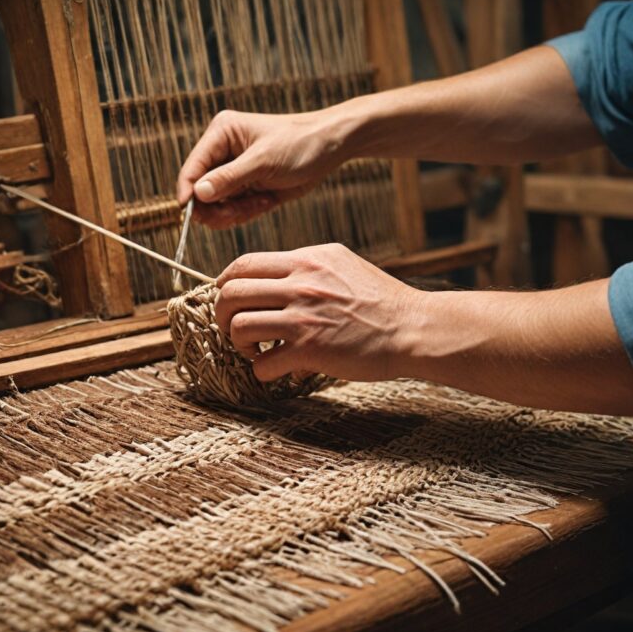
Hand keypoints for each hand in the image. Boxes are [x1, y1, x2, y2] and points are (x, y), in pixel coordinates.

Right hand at [176, 109, 346, 228]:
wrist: (331, 148)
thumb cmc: (299, 143)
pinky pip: (235, 210)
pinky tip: (268, 201)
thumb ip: (230, 178)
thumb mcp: (264, 161)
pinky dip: (248, 212)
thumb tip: (198, 194)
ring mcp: (235, 172)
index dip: (187, 193)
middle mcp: (223, 152)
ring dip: (235, 212)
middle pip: (200, 191)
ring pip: (217, 205)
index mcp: (221, 134)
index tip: (189, 216)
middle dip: (217, 207)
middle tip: (234, 214)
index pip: (192, 167)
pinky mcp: (248, 188)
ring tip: (260, 204)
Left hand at [215, 243, 423, 380]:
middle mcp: (301, 284)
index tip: (226, 297)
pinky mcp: (310, 349)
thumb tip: (274, 281)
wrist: (412, 328)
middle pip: (231, 293)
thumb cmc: (380, 300)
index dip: (224, 282)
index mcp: (306, 260)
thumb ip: (306, 267)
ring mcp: (304, 317)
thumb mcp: (341, 265)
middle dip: (220, 314)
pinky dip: (261, 370)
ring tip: (252, 349)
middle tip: (230, 327)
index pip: (244, 263)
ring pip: (238, 326)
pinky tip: (275, 370)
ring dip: (237, 343)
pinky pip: (263, 363)